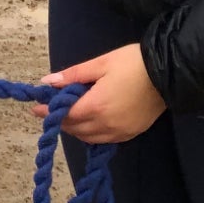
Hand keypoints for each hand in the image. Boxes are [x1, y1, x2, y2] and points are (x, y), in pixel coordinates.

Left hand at [34, 44, 167, 143]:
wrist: (167, 73)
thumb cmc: (132, 63)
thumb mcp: (101, 63)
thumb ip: (73, 75)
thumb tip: (47, 82)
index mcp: (96, 106)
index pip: (65, 114)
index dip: (49, 112)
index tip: (36, 108)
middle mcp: (106, 124)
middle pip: (75, 129)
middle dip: (61, 120)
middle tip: (52, 109)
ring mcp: (120, 132)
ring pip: (89, 137)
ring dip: (76, 128)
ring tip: (69, 115)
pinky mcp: (131, 134)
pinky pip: (104, 139)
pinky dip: (92, 134)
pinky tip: (90, 122)